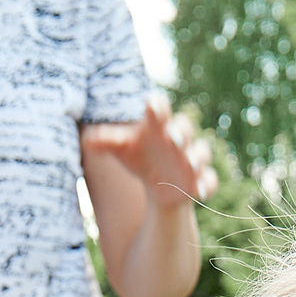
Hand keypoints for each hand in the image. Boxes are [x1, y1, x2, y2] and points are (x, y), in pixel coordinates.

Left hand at [78, 99, 217, 209]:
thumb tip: (87, 140)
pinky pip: (208, 181)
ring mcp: (191, 159)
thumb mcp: (122, 149)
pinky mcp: (199, 180)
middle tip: (173, 137)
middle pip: (184, 128)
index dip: (157, 106)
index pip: (159, 109)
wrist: (157, 182)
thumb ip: (106, 141)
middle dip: (181, 132)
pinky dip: (206, 185)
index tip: (150, 104)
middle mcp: (178, 138)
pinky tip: (198, 192)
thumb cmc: (138, 157)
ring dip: (196, 157)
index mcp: (158, 125)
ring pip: (200, 153)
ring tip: (188, 163)